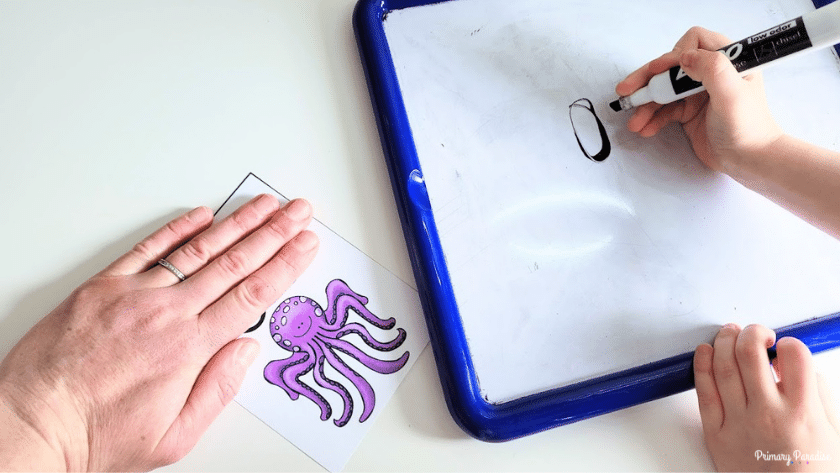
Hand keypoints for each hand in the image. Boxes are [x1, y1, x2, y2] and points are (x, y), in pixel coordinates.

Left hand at [0, 194, 318, 470]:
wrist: (32, 424)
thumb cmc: (98, 436)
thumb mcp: (174, 437)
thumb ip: (218, 390)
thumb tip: (247, 349)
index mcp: (190, 349)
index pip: (252, 294)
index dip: (285, 264)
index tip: (305, 244)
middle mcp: (167, 313)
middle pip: (235, 263)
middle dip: (274, 233)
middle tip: (298, 212)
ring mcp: (134, 294)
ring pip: (199, 249)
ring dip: (238, 223)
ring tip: (264, 205)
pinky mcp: (103, 286)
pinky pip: (148, 248)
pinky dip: (178, 228)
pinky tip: (202, 214)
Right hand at [616, 27, 783, 174]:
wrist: (749, 161)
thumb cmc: (748, 127)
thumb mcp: (732, 94)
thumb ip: (711, 69)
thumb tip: (684, 58)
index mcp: (727, 61)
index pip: (694, 43)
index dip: (674, 55)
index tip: (659, 72)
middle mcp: (711, 73)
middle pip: (671, 66)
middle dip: (648, 79)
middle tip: (627, 90)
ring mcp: (698, 93)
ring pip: (663, 89)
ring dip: (646, 104)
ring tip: (634, 122)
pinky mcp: (689, 112)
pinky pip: (664, 110)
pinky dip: (652, 118)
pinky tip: (644, 128)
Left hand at [694, 324, 839, 470]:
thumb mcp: (831, 433)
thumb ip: (818, 396)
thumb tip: (800, 365)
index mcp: (802, 412)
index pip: (794, 356)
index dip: (789, 344)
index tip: (784, 347)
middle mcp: (768, 413)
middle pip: (750, 353)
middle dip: (752, 332)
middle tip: (755, 333)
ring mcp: (738, 422)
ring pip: (723, 367)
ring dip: (724, 341)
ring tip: (730, 333)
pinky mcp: (716, 434)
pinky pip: (704, 392)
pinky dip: (701, 366)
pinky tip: (705, 351)